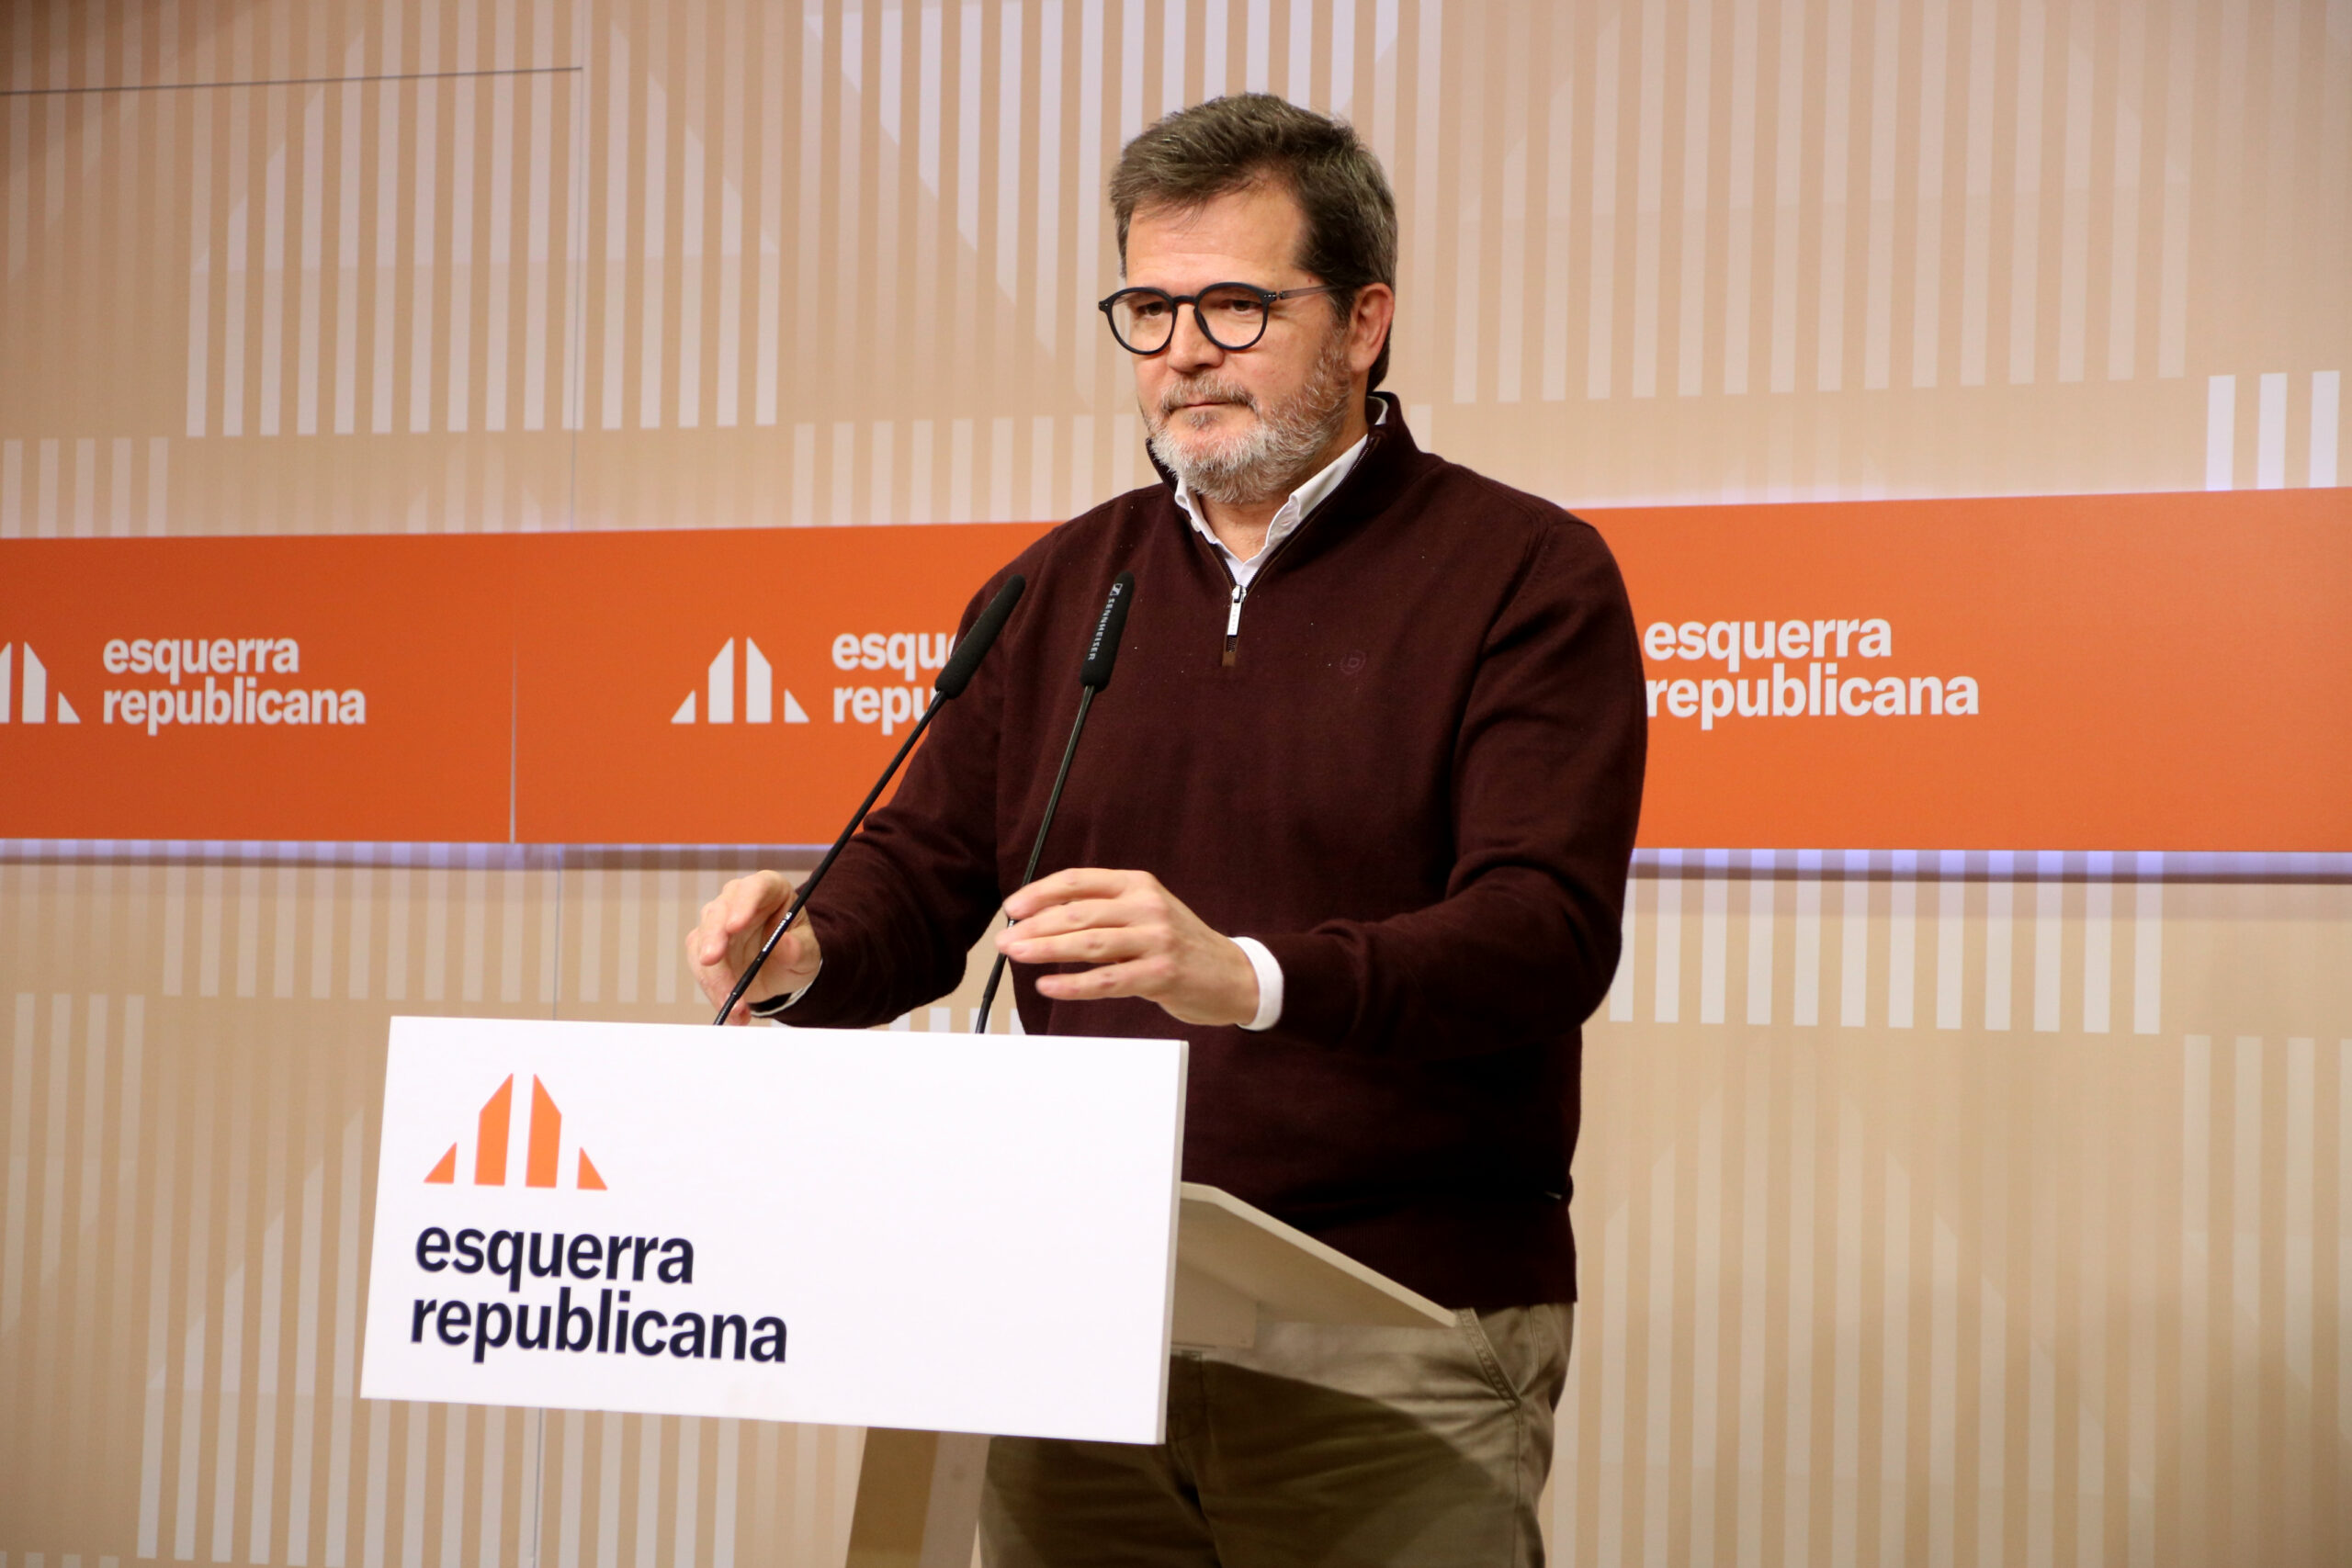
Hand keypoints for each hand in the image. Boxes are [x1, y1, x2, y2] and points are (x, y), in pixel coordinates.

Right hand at [688, 871, 822, 1024]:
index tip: (735, 926)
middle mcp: (738, 901)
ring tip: (733, 1003)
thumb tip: (786, 945)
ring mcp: (718, 923)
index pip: (755, 887)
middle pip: (719, 911)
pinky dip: (713, 990)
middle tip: (711, 961)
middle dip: (713, 937)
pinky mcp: (704, 946)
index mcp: (769, 890)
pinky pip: (700, 967)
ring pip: (702, 941)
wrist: (783, 971)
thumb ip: (799, 949)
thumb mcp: (808, 953)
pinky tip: (730, 1008)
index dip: (743, 904)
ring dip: (713, 975)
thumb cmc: (797, 951)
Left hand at [997, 868, 1258, 1026]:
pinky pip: (1107, 980)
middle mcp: (1147, 906)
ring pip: (1089, 945)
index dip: (1040, 893)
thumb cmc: (1179, 945)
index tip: (1012, 908)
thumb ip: (1105, 911)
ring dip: (1046, 951)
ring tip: (1017, 956)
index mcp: (1138, 884)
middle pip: (1078, 913)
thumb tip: (1044, 918)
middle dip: (1035, 926)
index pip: (1079, 881)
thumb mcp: (1146, 912)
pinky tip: (1049, 986)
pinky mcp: (1162, 974)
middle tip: (1005, 940)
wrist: (1233, 975)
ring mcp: (1157, 940)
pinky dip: (1073, 985)